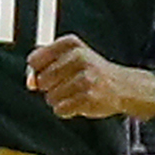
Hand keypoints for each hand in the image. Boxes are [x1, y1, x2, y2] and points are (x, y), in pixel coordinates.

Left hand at [25, 37, 154, 122]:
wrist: (122, 86)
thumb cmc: (92, 72)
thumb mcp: (69, 58)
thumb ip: (44, 65)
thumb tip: (31, 82)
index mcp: (71, 44)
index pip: (35, 59)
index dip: (38, 70)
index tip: (51, 72)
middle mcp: (78, 58)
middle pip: (42, 80)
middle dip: (50, 86)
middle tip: (68, 83)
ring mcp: (85, 78)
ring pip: (50, 96)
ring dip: (59, 99)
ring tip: (76, 93)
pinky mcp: (88, 97)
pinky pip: (60, 109)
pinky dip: (66, 110)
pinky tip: (78, 102)